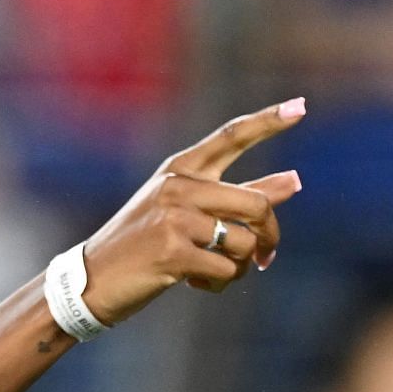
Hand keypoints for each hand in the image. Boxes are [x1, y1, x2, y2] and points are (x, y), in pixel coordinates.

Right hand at [77, 98, 305, 326]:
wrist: (91, 280)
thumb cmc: (143, 245)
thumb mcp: (185, 212)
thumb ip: (239, 196)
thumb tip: (297, 180)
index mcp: (179, 169)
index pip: (231, 137)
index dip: (268, 122)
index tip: (300, 107)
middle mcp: (177, 186)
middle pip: (256, 204)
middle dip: (270, 235)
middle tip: (266, 256)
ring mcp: (173, 219)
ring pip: (242, 243)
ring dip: (241, 266)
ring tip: (216, 274)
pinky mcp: (171, 253)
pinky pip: (225, 270)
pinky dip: (220, 284)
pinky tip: (197, 284)